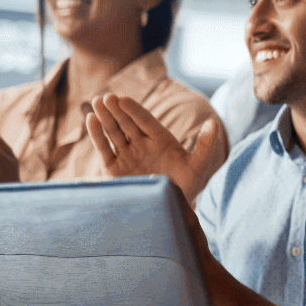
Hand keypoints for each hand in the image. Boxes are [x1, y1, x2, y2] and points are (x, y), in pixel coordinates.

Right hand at [86, 94, 224, 200]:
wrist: (169, 209)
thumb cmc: (186, 186)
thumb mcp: (198, 165)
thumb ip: (205, 145)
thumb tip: (214, 123)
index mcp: (162, 140)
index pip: (146, 121)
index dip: (135, 111)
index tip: (123, 99)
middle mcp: (143, 144)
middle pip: (128, 123)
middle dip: (117, 110)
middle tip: (107, 97)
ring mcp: (128, 155)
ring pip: (115, 132)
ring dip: (106, 118)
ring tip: (97, 102)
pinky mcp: (115, 168)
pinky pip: (105, 149)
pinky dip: (98, 135)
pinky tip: (91, 119)